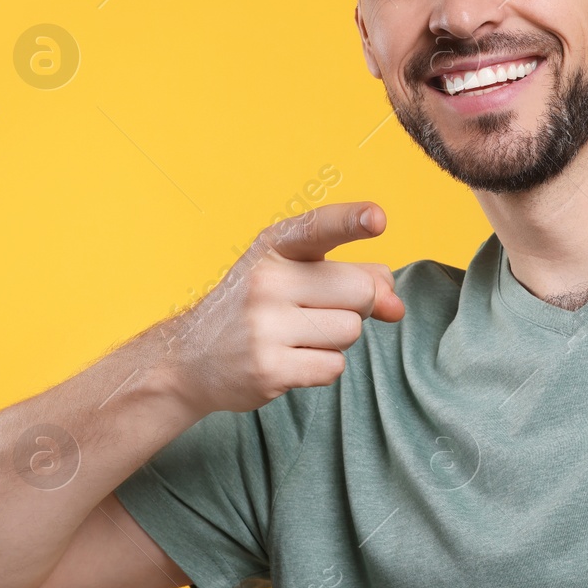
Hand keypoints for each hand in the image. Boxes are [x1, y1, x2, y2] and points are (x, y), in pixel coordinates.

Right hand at [161, 202, 404, 414]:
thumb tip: (396, 305)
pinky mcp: (269, 369)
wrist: (190, 359)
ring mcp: (264, 326)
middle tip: (317, 310)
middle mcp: (266, 281)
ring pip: (351, 330)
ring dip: (337, 338)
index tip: (377, 218)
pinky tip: (290, 360)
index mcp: (274, 247)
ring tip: (297, 336)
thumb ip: (353, 277)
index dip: (351, 221)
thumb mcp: (296, 276)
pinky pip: (335, 366)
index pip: (318, 227)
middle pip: (361, 290)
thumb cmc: (259, 309)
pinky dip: (323, 367)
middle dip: (356, 304)